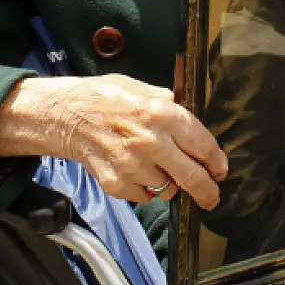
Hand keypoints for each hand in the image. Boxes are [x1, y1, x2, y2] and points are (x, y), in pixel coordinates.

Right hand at [1, 75, 229, 208]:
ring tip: (158, 170)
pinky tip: (136, 172)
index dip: (216, 162)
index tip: (220, 170)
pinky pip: (143, 196)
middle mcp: (151, 141)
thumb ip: (167, 104)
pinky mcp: (116, 182)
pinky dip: (143, 189)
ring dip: (169, 184)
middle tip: (211, 196)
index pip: (202, 144)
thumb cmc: (102, 97)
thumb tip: (188, 119)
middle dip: (207, 191)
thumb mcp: (141, 87)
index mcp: (162, 113)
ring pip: (168, 189)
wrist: (64, 115)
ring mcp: (133, 165)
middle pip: (192, 177)